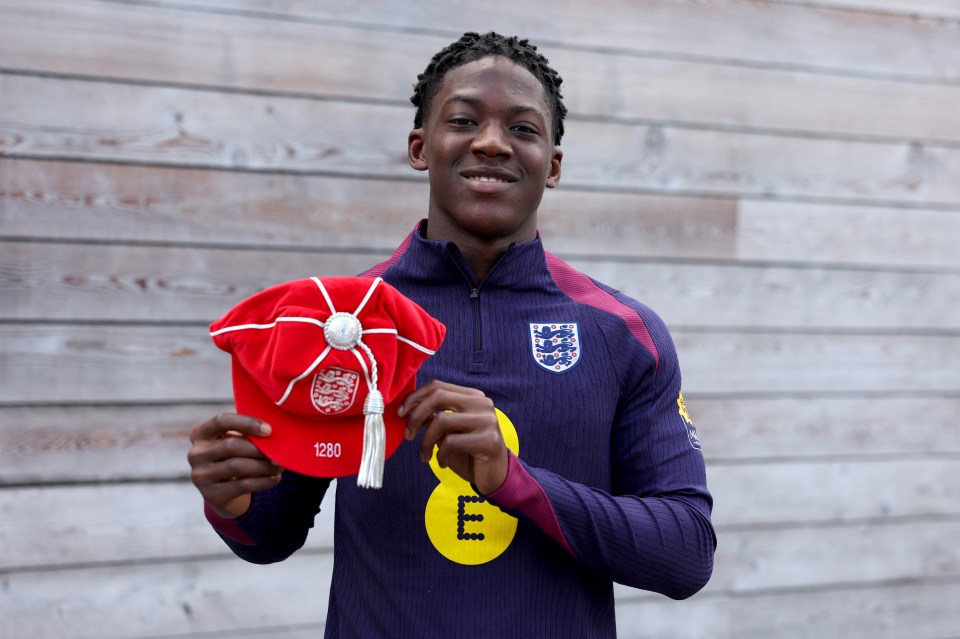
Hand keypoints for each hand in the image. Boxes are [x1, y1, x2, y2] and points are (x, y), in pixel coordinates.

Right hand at [187, 412, 282, 518]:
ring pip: (238, 466)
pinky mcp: (211, 495)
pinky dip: (263, 481)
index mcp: (200, 434)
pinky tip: (275, 478)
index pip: (221, 421)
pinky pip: (243, 485)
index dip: (247, 422)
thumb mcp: (233, 441)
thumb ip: (246, 434)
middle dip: (259, 449)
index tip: (269, 430)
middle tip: (280, 452)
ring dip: (264, 466)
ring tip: (279, 465)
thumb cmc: (232, 457)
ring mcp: (200, 476)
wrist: (222, 491)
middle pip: (231, 445)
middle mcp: (195, 454)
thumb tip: (272, 433)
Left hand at [398, 380, 507, 494]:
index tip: (401, 414)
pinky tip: (442, 463)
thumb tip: (407, 409)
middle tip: (407, 435)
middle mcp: (481, 403)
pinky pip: (451, 442)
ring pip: (442, 420)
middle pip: (438, 396)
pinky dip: (440, 455)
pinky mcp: (489, 440)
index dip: (414, 398)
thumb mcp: (446, 433)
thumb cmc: (468, 453)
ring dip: (426, 441)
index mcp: (472, 396)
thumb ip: (432, 418)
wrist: (495, 476)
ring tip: (424, 455)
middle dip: (415, 416)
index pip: (437, 386)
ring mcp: (487, 420)